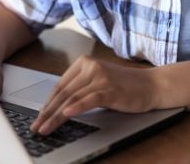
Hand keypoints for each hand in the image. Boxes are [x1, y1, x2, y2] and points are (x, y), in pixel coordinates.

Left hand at [30, 55, 157, 134]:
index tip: (38, 117)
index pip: (60, 86)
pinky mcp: (110, 88)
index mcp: (84, 62)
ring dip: (56, 116)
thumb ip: (80, 88)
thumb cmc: (125, 86)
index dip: (47, 103)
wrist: (152, 85)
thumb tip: (57, 107)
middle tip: (36, 126)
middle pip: (63, 93)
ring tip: (45, 128)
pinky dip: (75, 108)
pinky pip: (88, 99)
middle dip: (47, 112)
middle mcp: (90, 67)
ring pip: (72, 98)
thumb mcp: (98, 82)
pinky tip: (65, 115)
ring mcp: (100, 77)